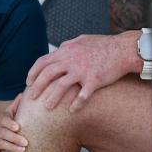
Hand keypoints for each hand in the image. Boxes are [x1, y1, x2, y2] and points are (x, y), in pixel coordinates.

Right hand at [0, 95, 27, 151]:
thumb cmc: (5, 125)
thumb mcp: (9, 114)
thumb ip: (16, 105)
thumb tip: (25, 93)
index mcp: (1, 121)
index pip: (4, 120)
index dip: (9, 123)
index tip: (17, 127)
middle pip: (3, 134)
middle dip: (14, 138)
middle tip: (26, 142)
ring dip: (10, 148)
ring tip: (22, 150)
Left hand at [25, 33, 139, 111]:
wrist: (123, 49)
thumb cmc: (103, 45)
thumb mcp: (82, 40)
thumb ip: (68, 45)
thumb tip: (58, 49)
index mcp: (67, 50)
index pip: (43, 61)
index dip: (33, 72)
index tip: (28, 82)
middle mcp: (72, 60)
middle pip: (48, 74)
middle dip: (37, 87)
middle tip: (31, 98)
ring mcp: (83, 70)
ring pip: (61, 86)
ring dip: (52, 98)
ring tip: (47, 108)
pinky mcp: (95, 80)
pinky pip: (82, 95)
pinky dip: (76, 104)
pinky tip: (72, 111)